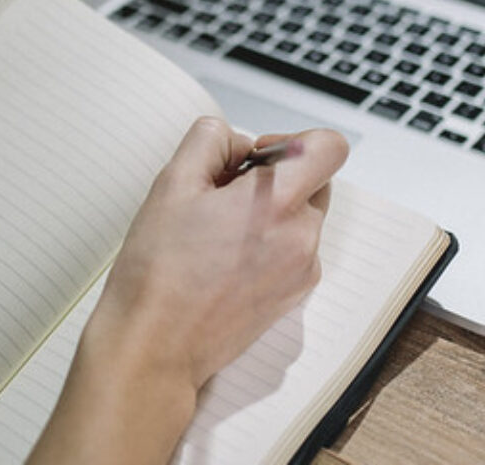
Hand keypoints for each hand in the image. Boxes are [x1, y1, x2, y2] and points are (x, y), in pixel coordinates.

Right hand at [28, 117, 347, 464]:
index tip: (256, 157)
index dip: (293, 140)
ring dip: (271, 212)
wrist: (156, 346)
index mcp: (277, 202)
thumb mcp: (173, 182)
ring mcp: (302, 270)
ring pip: (301, 216)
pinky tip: (225, 259)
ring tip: (218, 232)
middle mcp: (302, 236)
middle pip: (314, 181)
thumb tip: (238, 141)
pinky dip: (269, 244)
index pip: (328, 147)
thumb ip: (211, 140)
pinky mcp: (294, 295)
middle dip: (276, 177)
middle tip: (224, 194)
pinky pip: (294, 250)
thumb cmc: (159, 272)